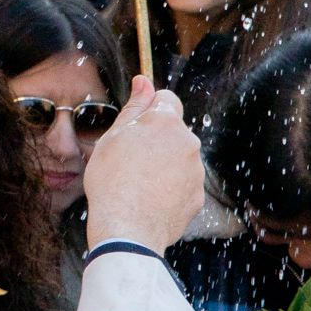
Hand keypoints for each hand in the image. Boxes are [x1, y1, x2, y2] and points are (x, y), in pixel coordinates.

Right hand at [82, 80, 205, 253]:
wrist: (127, 229)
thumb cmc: (112, 181)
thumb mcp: (113, 138)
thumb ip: (134, 108)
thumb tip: (144, 81)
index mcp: (166, 122)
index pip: (166, 99)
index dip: (149, 110)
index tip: (135, 126)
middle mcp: (188, 142)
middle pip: (173, 131)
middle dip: (157, 140)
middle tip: (130, 160)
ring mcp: (196, 171)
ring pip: (179, 159)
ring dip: (164, 165)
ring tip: (139, 184)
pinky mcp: (198, 197)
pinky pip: (184, 185)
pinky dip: (171, 189)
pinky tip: (150, 200)